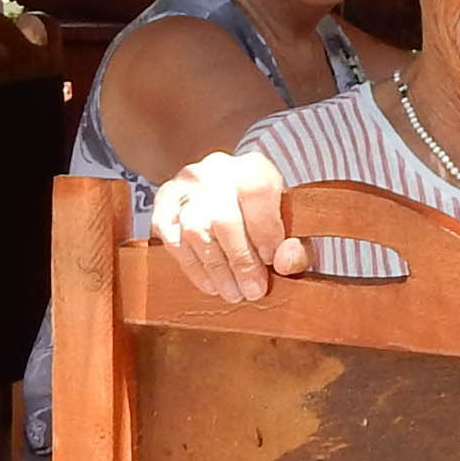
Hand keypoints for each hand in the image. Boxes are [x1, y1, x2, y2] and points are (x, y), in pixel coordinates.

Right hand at [151, 148, 300, 301]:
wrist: (231, 195)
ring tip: (233, 292)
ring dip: (215, 268)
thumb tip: (285, 262)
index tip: (272, 260)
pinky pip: (172, 239)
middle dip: (239, 260)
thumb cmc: (265, 216)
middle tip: (253, 291)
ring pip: (194, 230)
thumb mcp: (291, 226)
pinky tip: (210, 284)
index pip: (257, 192)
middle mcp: (215, 171)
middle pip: (222, 217)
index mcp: (252, 167)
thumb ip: (296, 246)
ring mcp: (185, 187)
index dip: (265, 230)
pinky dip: (192, 267)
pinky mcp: (163, 205)